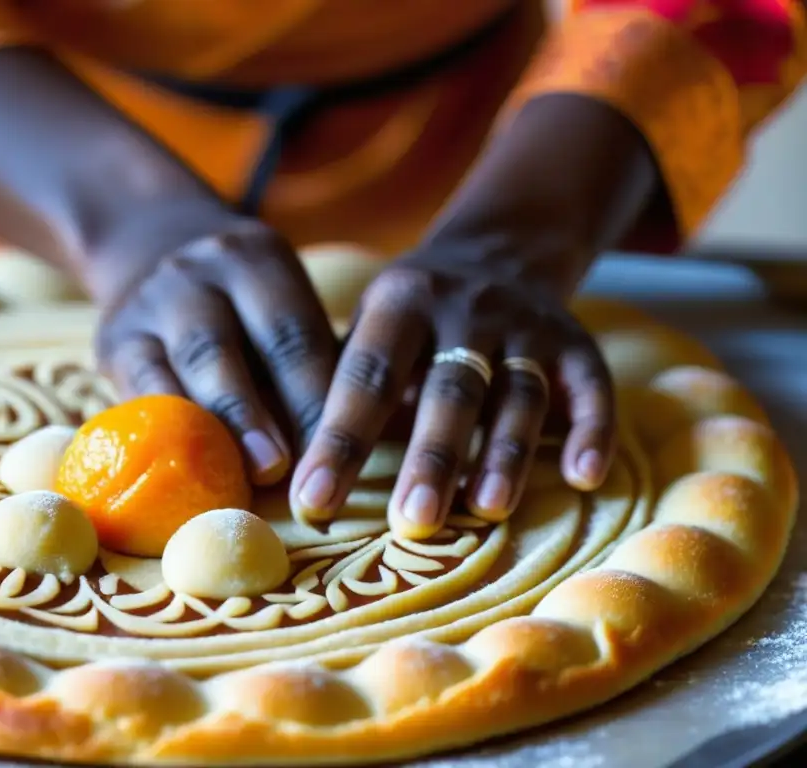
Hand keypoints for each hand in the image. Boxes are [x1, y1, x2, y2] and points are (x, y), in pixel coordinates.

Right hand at [93, 200, 338, 485]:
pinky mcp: (115, 340)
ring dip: (216, 425)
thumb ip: (308, 370)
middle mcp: (200, 271)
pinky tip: (188, 470)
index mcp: (258, 260)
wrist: (155, 254)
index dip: (312, 398)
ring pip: (182, 366)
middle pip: (230, 346)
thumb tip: (336, 457)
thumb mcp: (282, 312)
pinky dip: (167, 432)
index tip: (330, 458)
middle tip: (280, 470)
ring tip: (238, 477)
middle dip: (256, 413)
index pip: (293, 334)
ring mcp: (152, 301)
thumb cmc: (246, 311)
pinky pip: (141, 389)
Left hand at [288, 237, 616, 534]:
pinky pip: (592, 387)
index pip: (365, 377)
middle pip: (448, 389)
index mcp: (399, 302)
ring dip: (503, 452)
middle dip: (430, 456)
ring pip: (517, 393)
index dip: (339, 441)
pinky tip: (583, 478)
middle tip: (410, 522)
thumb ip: (339, 384)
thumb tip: (281, 469)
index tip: (313, 503)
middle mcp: (464, 308)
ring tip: (487, 509)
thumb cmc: (413, 319)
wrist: (499, 251)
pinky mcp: (578, 343)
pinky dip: (590, 431)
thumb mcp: (370, 327)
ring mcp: (526, 325)